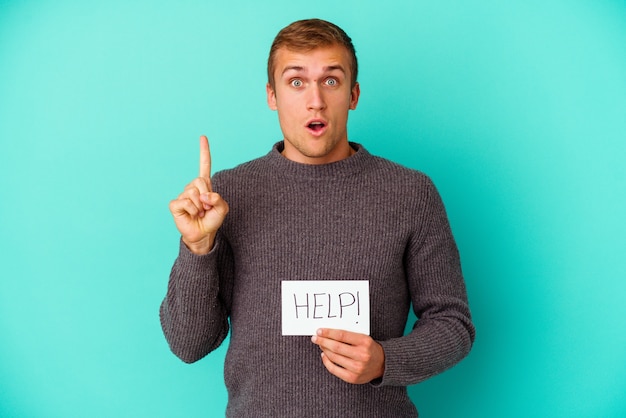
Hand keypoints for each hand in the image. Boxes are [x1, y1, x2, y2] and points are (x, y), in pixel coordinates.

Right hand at [169, 136, 228, 253]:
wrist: (203, 234)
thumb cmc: (212, 220)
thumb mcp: (222, 209)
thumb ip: (218, 199)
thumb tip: (205, 195)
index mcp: (204, 186)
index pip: (204, 165)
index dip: (204, 152)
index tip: (203, 137)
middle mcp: (192, 187)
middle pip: (200, 180)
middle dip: (207, 196)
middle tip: (206, 208)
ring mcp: (183, 195)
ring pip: (193, 193)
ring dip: (200, 206)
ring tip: (199, 213)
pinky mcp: (175, 204)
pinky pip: (185, 202)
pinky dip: (192, 210)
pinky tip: (191, 214)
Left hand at [311, 328, 384, 383]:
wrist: (382, 364)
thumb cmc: (370, 348)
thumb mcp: (364, 338)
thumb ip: (349, 335)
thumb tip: (328, 333)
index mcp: (364, 342)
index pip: (342, 335)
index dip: (328, 333)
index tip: (319, 331)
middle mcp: (361, 355)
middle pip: (336, 347)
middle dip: (323, 341)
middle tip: (315, 338)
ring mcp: (356, 368)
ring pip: (333, 357)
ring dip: (324, 350)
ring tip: (320, 345)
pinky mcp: (352, 378)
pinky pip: (334, 369)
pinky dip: (326, 361)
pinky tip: (324, 355)